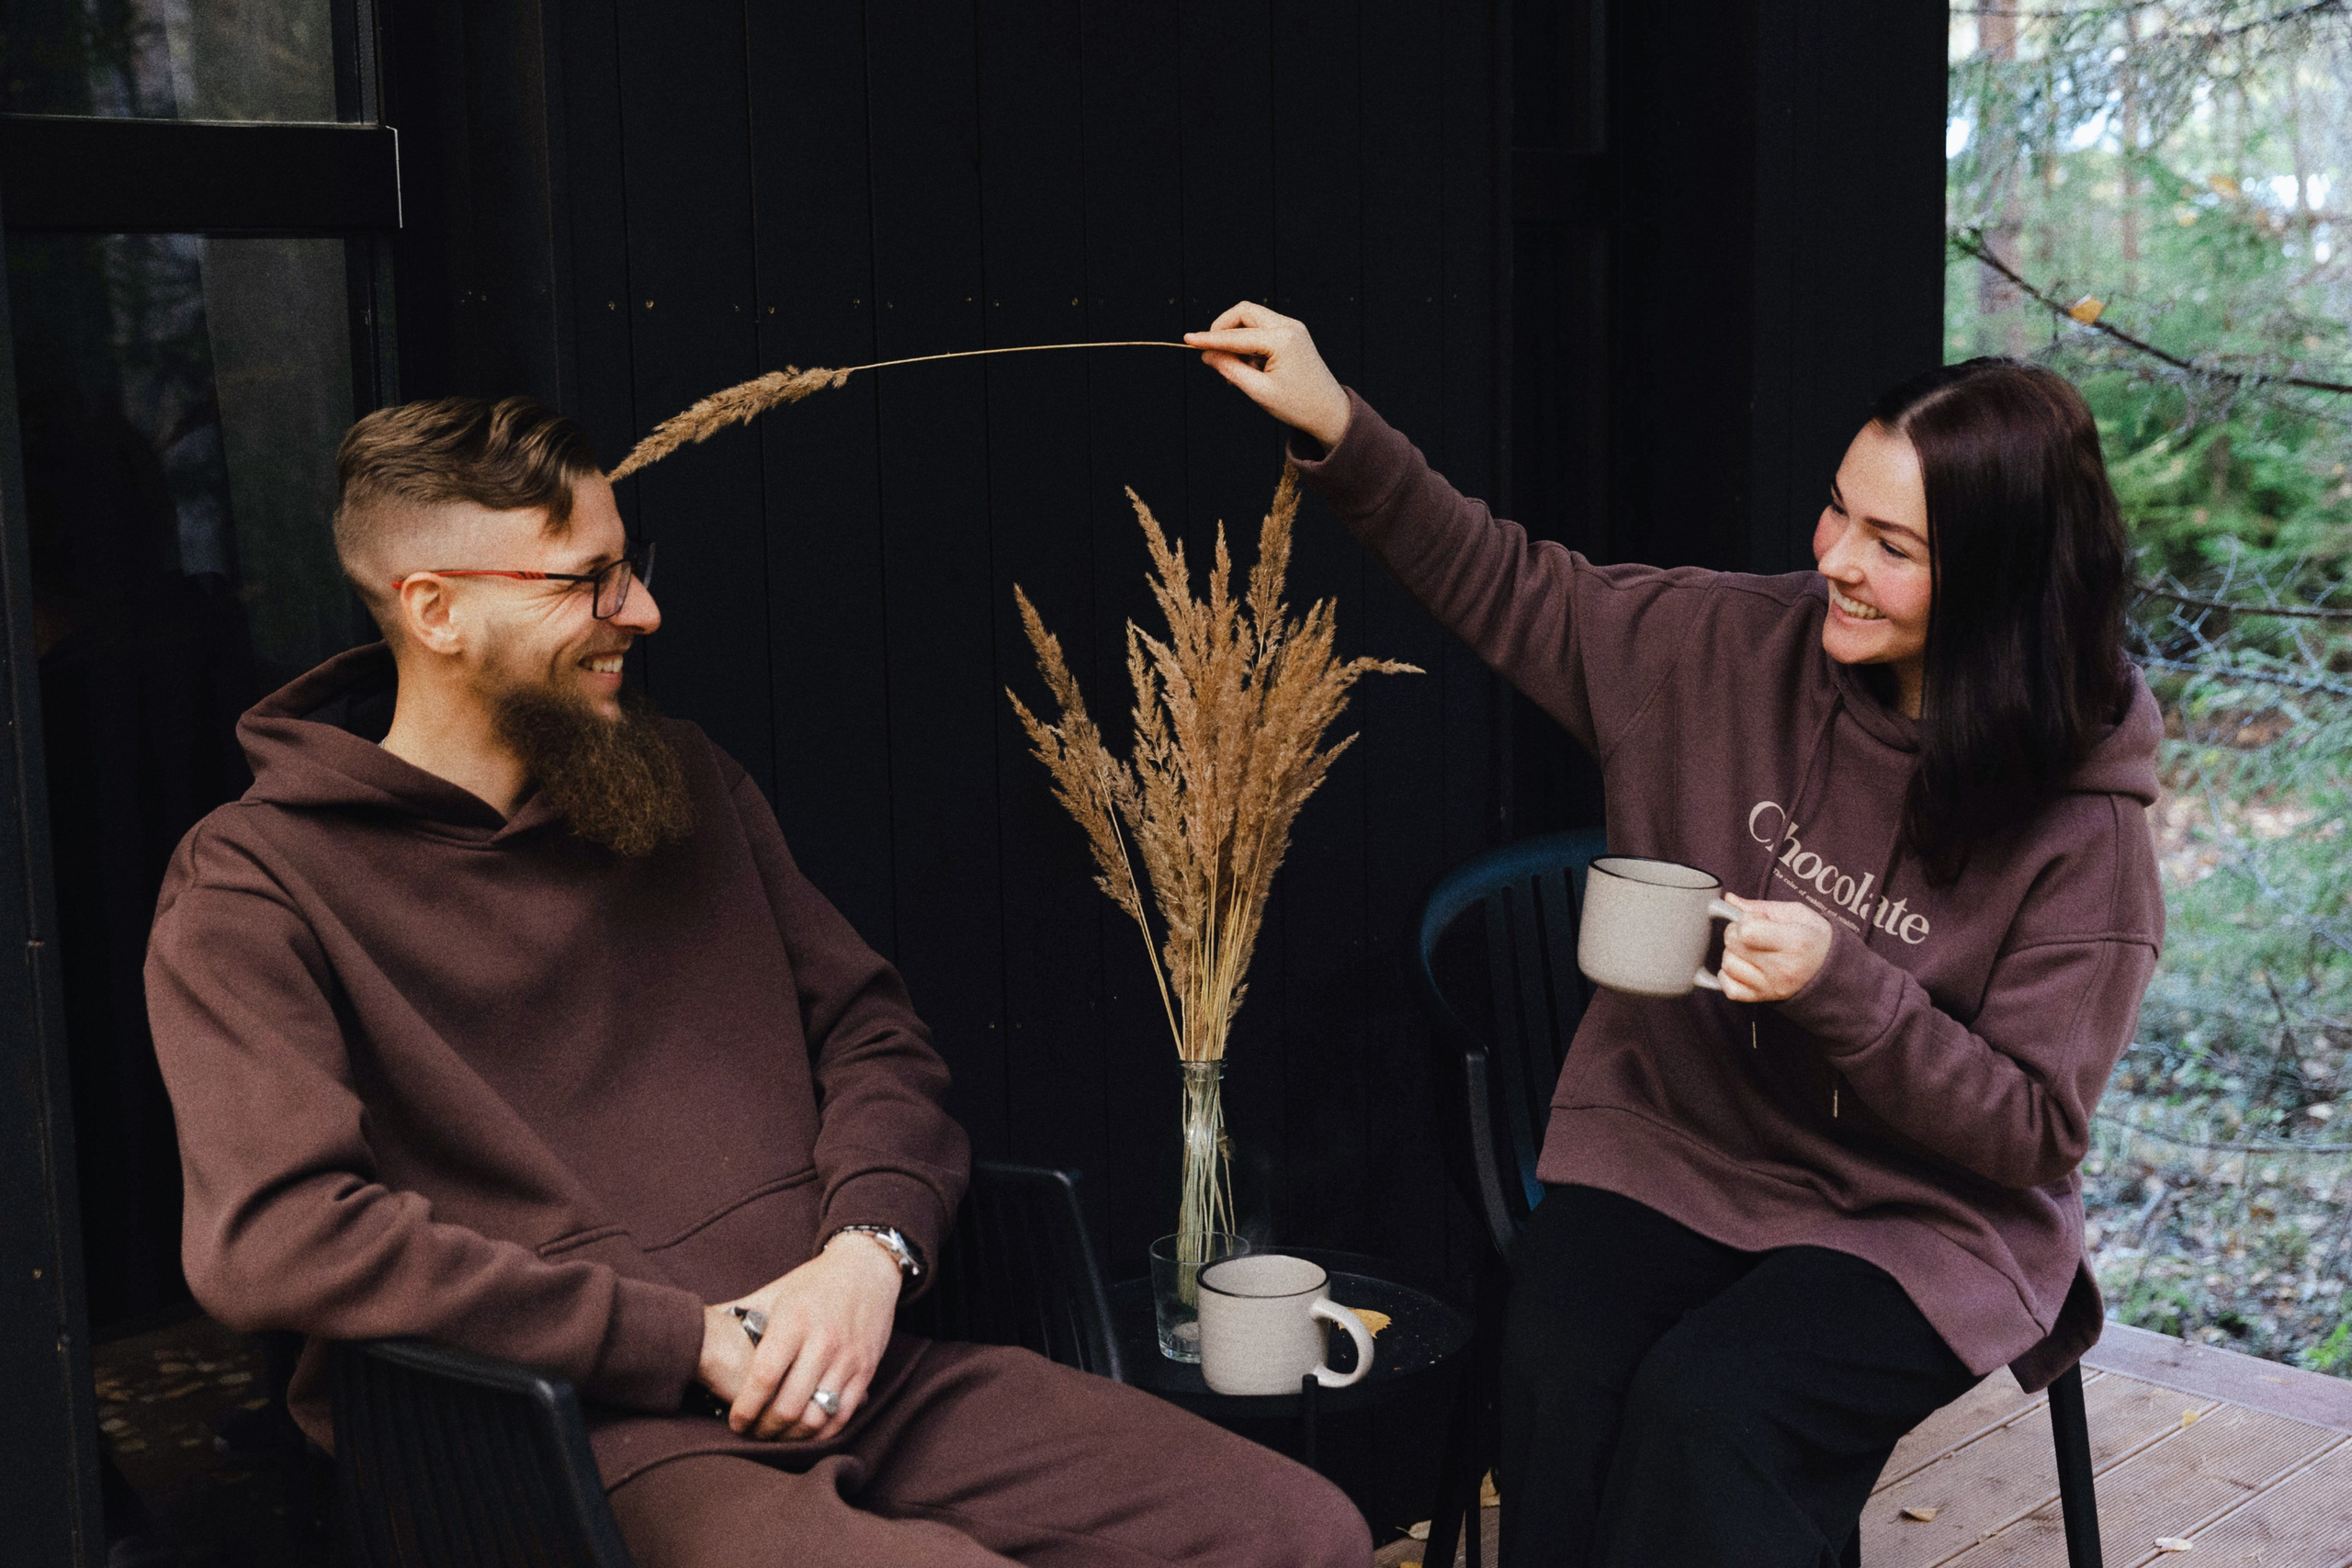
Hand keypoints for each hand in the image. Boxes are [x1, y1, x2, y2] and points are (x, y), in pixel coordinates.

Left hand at [698, 1232, 901, 1441]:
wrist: (868, 1268)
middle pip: (788, 1405)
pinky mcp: (867, 1370)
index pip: (764, 1377)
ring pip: (816, 1416)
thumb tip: (696, 1322)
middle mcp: (823, 1341)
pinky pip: (842, 1416)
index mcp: (794, 1321)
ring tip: (776, 1436)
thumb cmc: (814, 1282)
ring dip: (792, 1436)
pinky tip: (805, 1433)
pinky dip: (821, 1434)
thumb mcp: (776, 1291)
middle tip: (753, 1433)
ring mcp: (848, 1358)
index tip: (736, 1421)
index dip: (745, 1407)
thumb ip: (741, 1311)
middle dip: (765, 1429)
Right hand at [1184, 303, 1351, 449]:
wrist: (1329, 411)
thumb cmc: (1297, 405)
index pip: (1235, 336)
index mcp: (1282, 340)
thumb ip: (1230, 369)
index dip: (1209, 339)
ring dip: (1236, 337)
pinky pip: (1262, 328)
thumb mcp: (1258, 391)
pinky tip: (1249, 367)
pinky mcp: (1293, 333)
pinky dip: (1249, 342)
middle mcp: (1289, 327)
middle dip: (1223, 329)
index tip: (1187, 339)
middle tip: (1213, 354)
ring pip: (1252, 318)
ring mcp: (1293, 328)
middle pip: (1243, 312)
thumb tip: (1207, 354)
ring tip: (1236, 370)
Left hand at [1717, 894, 1833, 1003]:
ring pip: (1728, 965)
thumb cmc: (1811, 936)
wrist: (1828, 968)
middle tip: (1752, 932)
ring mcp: (1772, 986)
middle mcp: (1784, 967)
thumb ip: (1759, 906)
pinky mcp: (1763, 998)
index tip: (1756, 920)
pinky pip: (1730, 989)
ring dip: (1732, 953)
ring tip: (1748, 949)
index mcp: (1796, 942)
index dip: (1745, 921)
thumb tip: (1728, 899)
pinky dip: (1728, 976)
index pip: (1747, 931)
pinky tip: (1742, 966)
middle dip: (1736, 933)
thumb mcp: (1796, 913)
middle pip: (1734, 945)